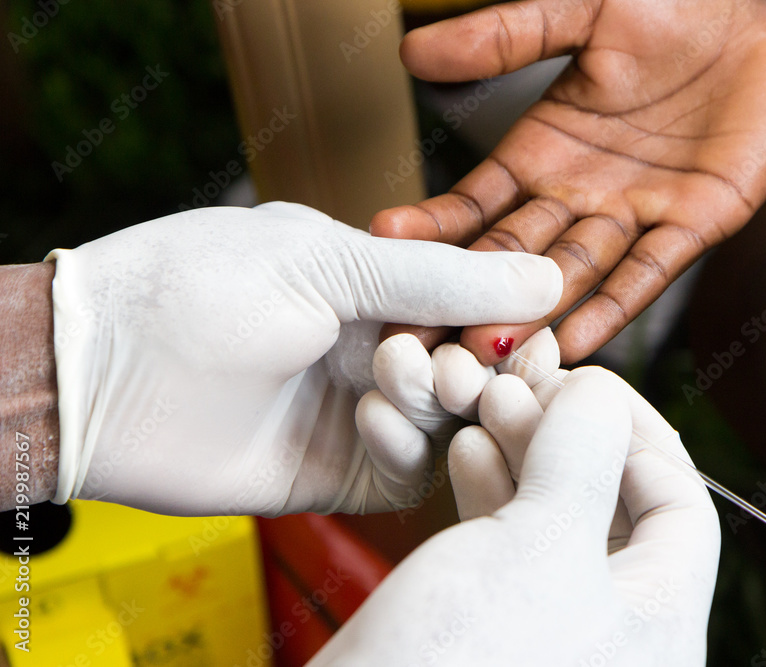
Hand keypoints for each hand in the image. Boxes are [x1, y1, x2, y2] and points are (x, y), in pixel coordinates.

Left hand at [48, 202, 560, 515]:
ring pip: (452, 421)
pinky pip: (409, 470)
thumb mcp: (327, 261)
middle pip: (476, 366)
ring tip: (400, 377)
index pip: (477, 304)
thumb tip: (546, 277)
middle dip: (480, 363)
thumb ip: (440, 279)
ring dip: (441, 401)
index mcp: (375, 286)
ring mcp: (362, 412)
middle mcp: (377, 349)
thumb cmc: (199, 289)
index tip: (532, 323)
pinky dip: (406, 447)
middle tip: (462, 361)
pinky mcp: (342, 472)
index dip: (510, 315)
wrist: (99, 376)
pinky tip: (369, 417)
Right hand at [313, 367, 720, 665]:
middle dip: (572, 436)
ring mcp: (553, 630)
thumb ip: (581, 458)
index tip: (585, 382)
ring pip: (559, 519)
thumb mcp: (538, 549)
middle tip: (524, 389)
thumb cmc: (458, 666)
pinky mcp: (498, 627)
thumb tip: (599, 396)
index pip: (680, 506)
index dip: (639, 432)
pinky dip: (495, 492)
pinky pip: (514, 547)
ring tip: (487, 410)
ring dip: (527, 455)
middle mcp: (614, 632)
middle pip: (617, 506)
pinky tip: (466, 454)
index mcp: (657, 626)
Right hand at [373, 0, 765, 363]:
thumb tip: (411, 52)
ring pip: (572, 273)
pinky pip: (648, 272)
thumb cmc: (680, 5)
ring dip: (531, 312)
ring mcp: (636, 214)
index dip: (434, 225)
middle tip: (416, 332)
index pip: (477, 202)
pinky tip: (574, 343)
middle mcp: (581, 193)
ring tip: (485, 347)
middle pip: (512, 256)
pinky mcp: (696, 223)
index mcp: (545, 149)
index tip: (385, 245)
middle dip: (465, 295)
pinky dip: (613, 307)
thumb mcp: (583, 14)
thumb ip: (506, 36)